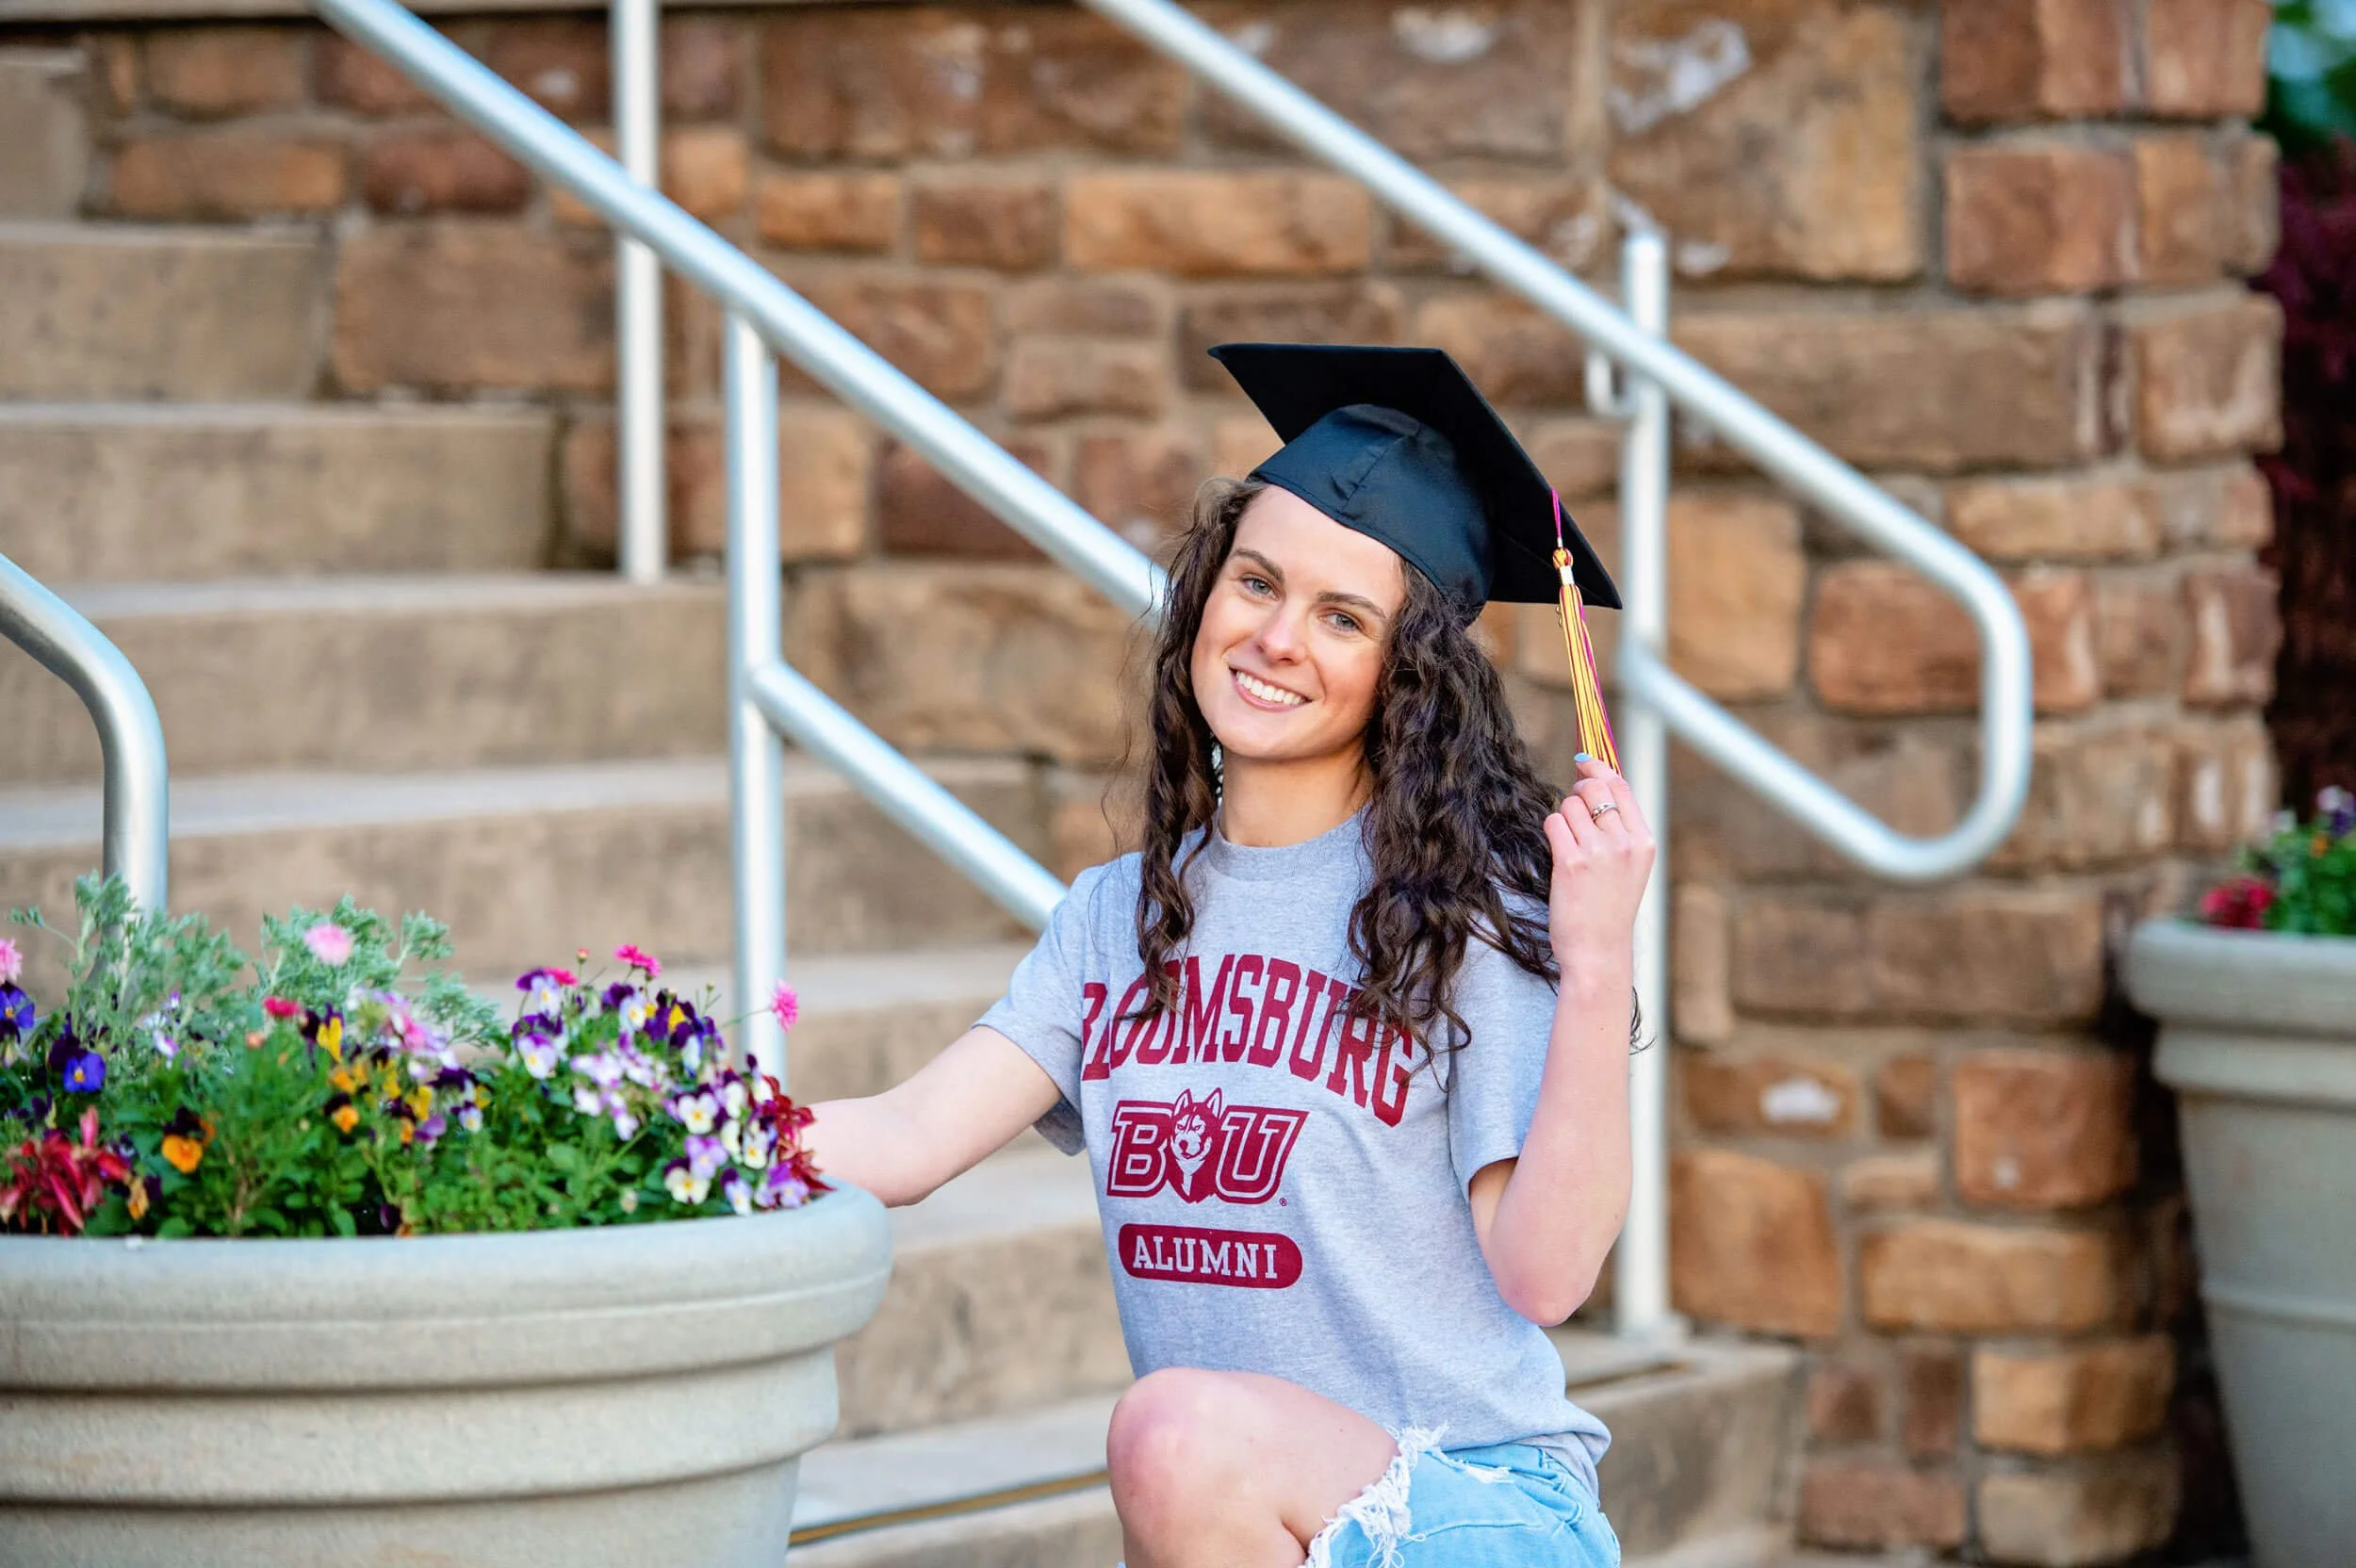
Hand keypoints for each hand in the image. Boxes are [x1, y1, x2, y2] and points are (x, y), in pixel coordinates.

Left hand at [1542, 755, 1655, 976]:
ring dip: (1562, 817)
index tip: (1583, 762)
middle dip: (1576, 792)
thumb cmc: (1609, 910)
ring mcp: (1598, 852)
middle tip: (1572, 811)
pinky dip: (1551, 831)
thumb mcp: (1630, 867)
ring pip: (1569, 804)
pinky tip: (1558, 851)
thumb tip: (1596, 781)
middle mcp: (1624, 843)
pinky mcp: (1570, 863)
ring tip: (1569, 845)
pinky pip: (1553, 822)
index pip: (1621, 786)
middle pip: (1593, 789)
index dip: (1598, 769)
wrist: (1598, 952)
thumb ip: (1620, 829)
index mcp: (1644, 841)